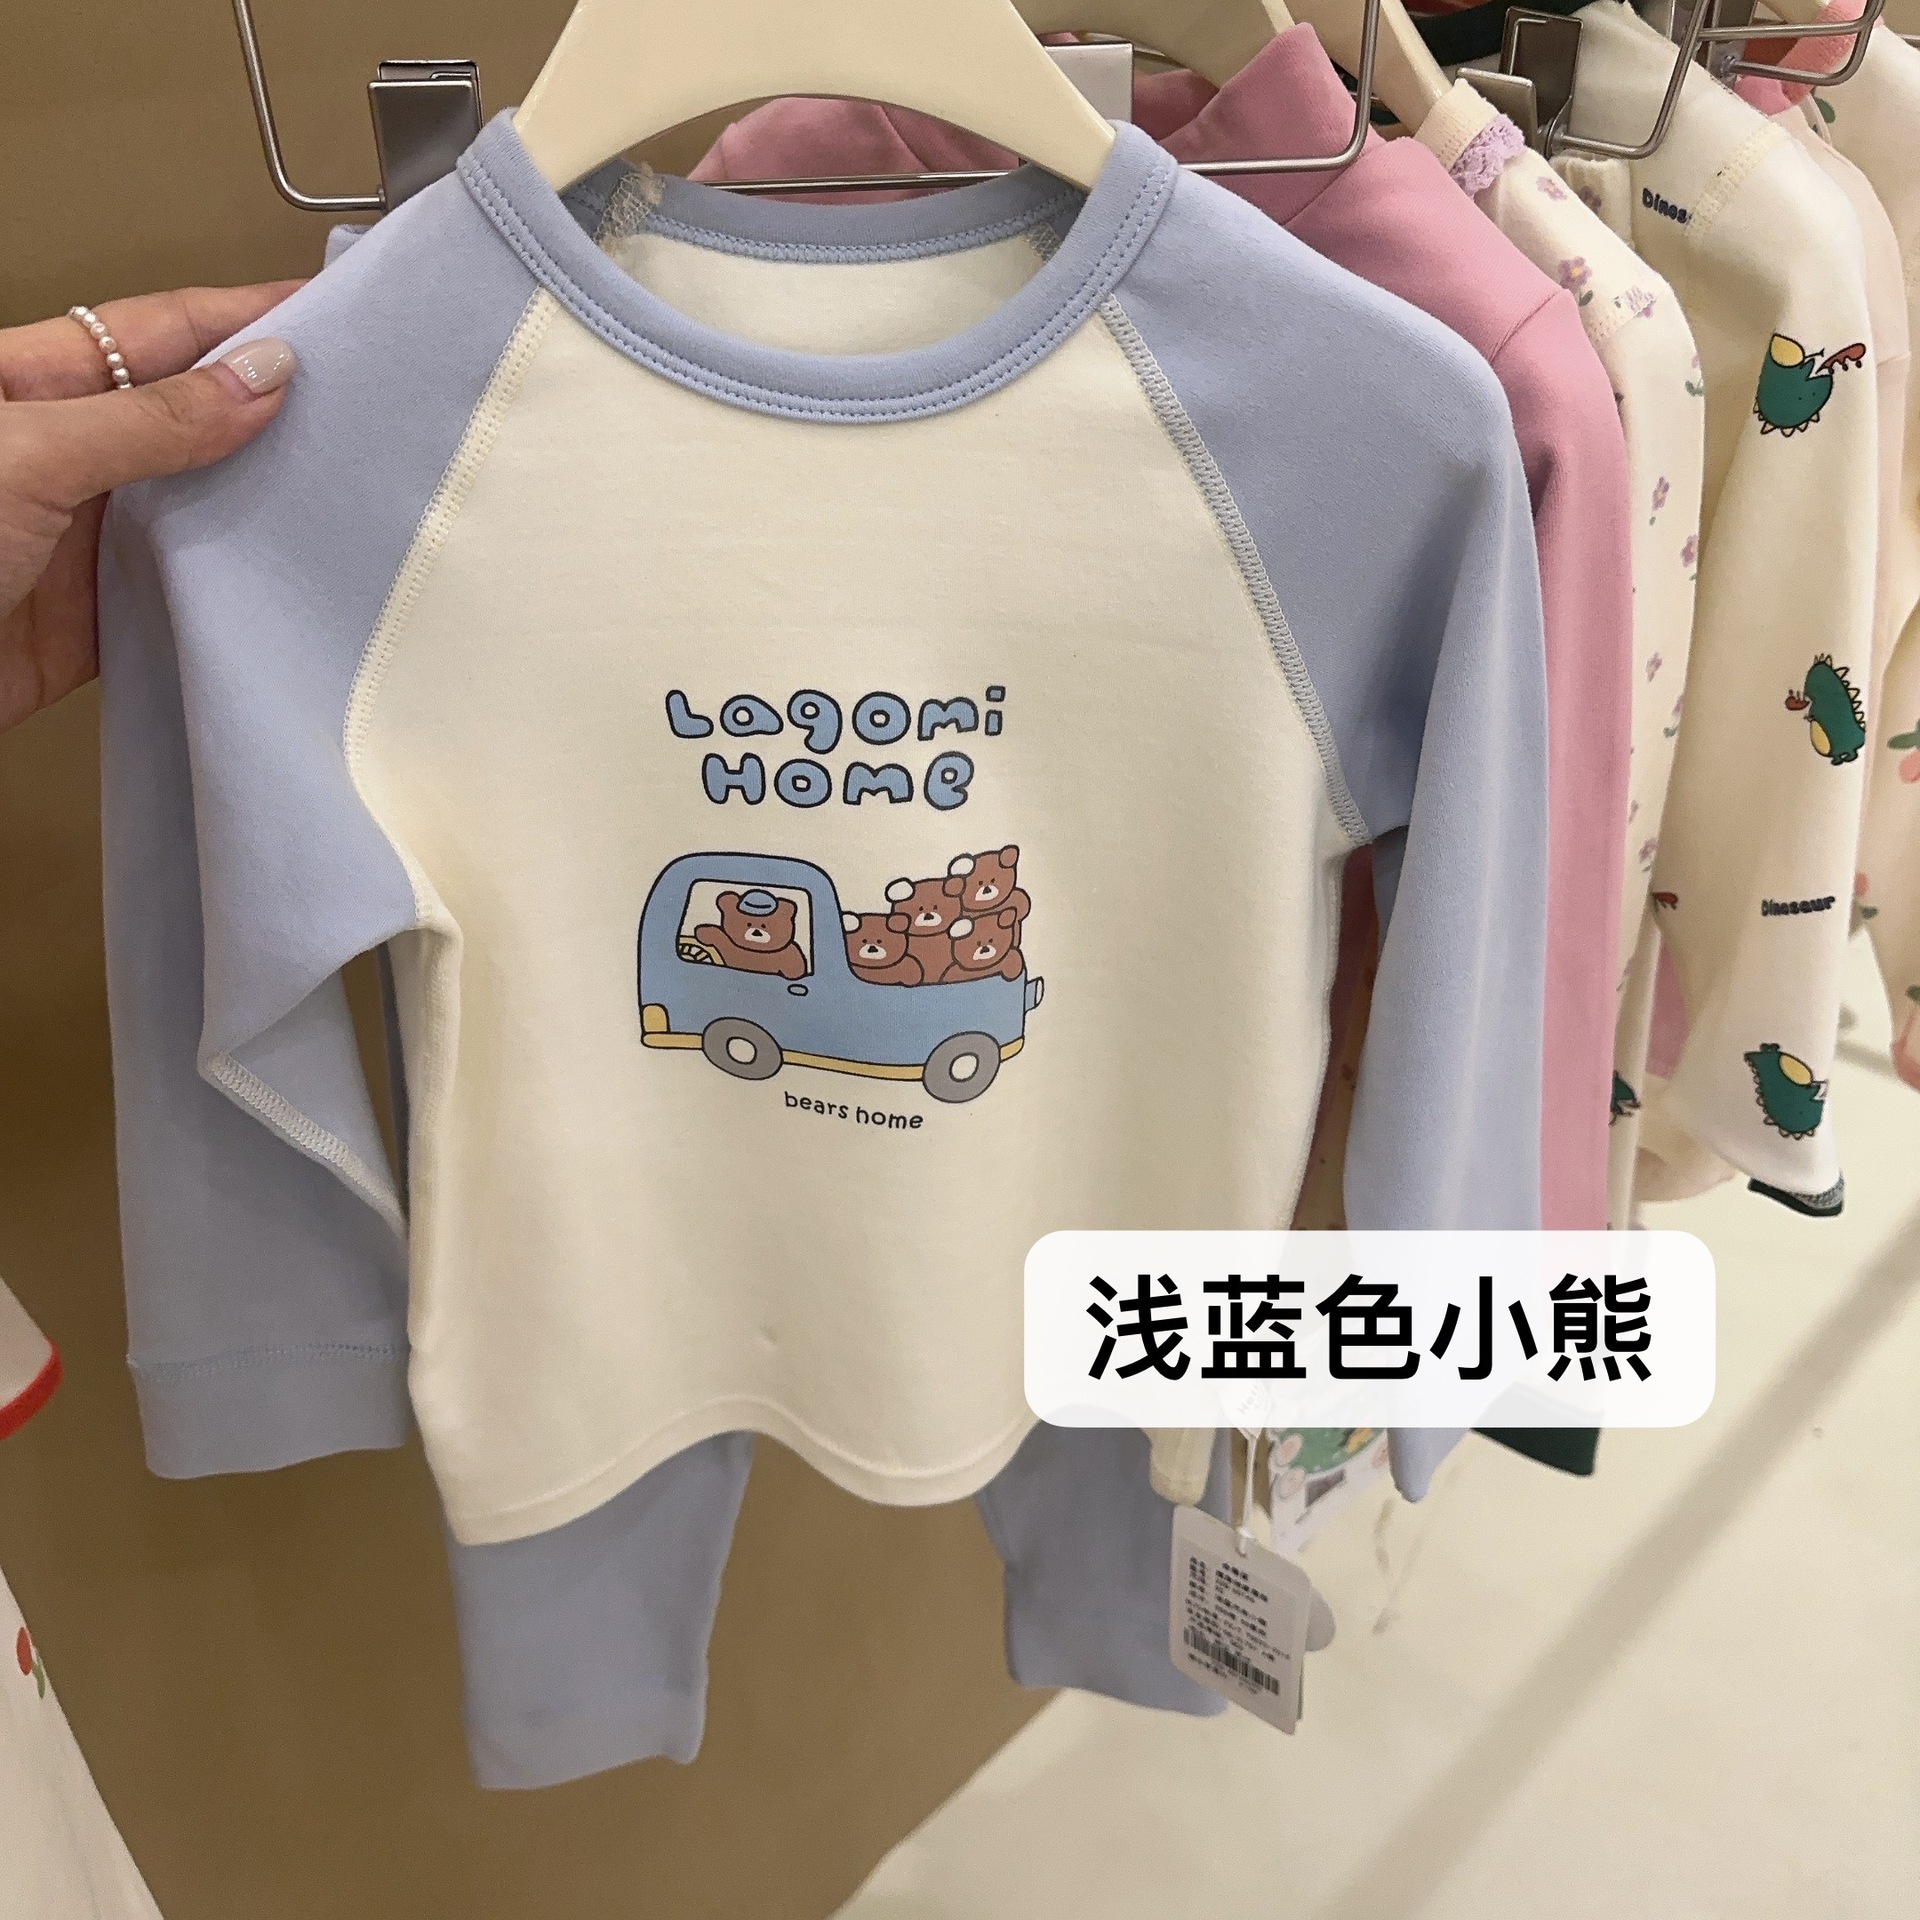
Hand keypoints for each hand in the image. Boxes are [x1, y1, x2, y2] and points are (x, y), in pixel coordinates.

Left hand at [0, 284, 303, 732]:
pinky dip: (231, 593)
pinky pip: (180, 597)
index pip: (154, 334)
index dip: (239, 316)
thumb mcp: (28, 457)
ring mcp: (76, 539)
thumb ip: (148, 421)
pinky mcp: (92, 622)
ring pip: (192, 508)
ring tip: (339, 488)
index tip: (326, 310)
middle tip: (358, 405)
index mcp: (24, 386)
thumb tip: (258, 378)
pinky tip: (275, 582)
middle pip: (184, 417)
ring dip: (257, 505)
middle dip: (266, 408)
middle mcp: (57, 457)